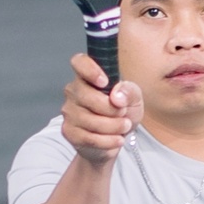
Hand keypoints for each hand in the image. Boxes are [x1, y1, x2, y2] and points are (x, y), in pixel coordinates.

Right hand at [61, 51, 145, 167]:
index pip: (79, 62)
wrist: (115, 140)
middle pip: (85, 95)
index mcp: (88, 77)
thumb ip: (129, 91)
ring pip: (89, 120)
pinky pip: (88, 137)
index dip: (90, 70)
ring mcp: (69, 112)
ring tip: (123, 127)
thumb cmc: (122, 113)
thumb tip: (116, 96)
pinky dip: (108, 141)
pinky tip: (117, 139)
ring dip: (113, 126)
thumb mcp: (134, 99)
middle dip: (110, 109)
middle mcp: (73, 91)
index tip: (104, 82)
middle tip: (123, 114)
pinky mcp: (69, 132)